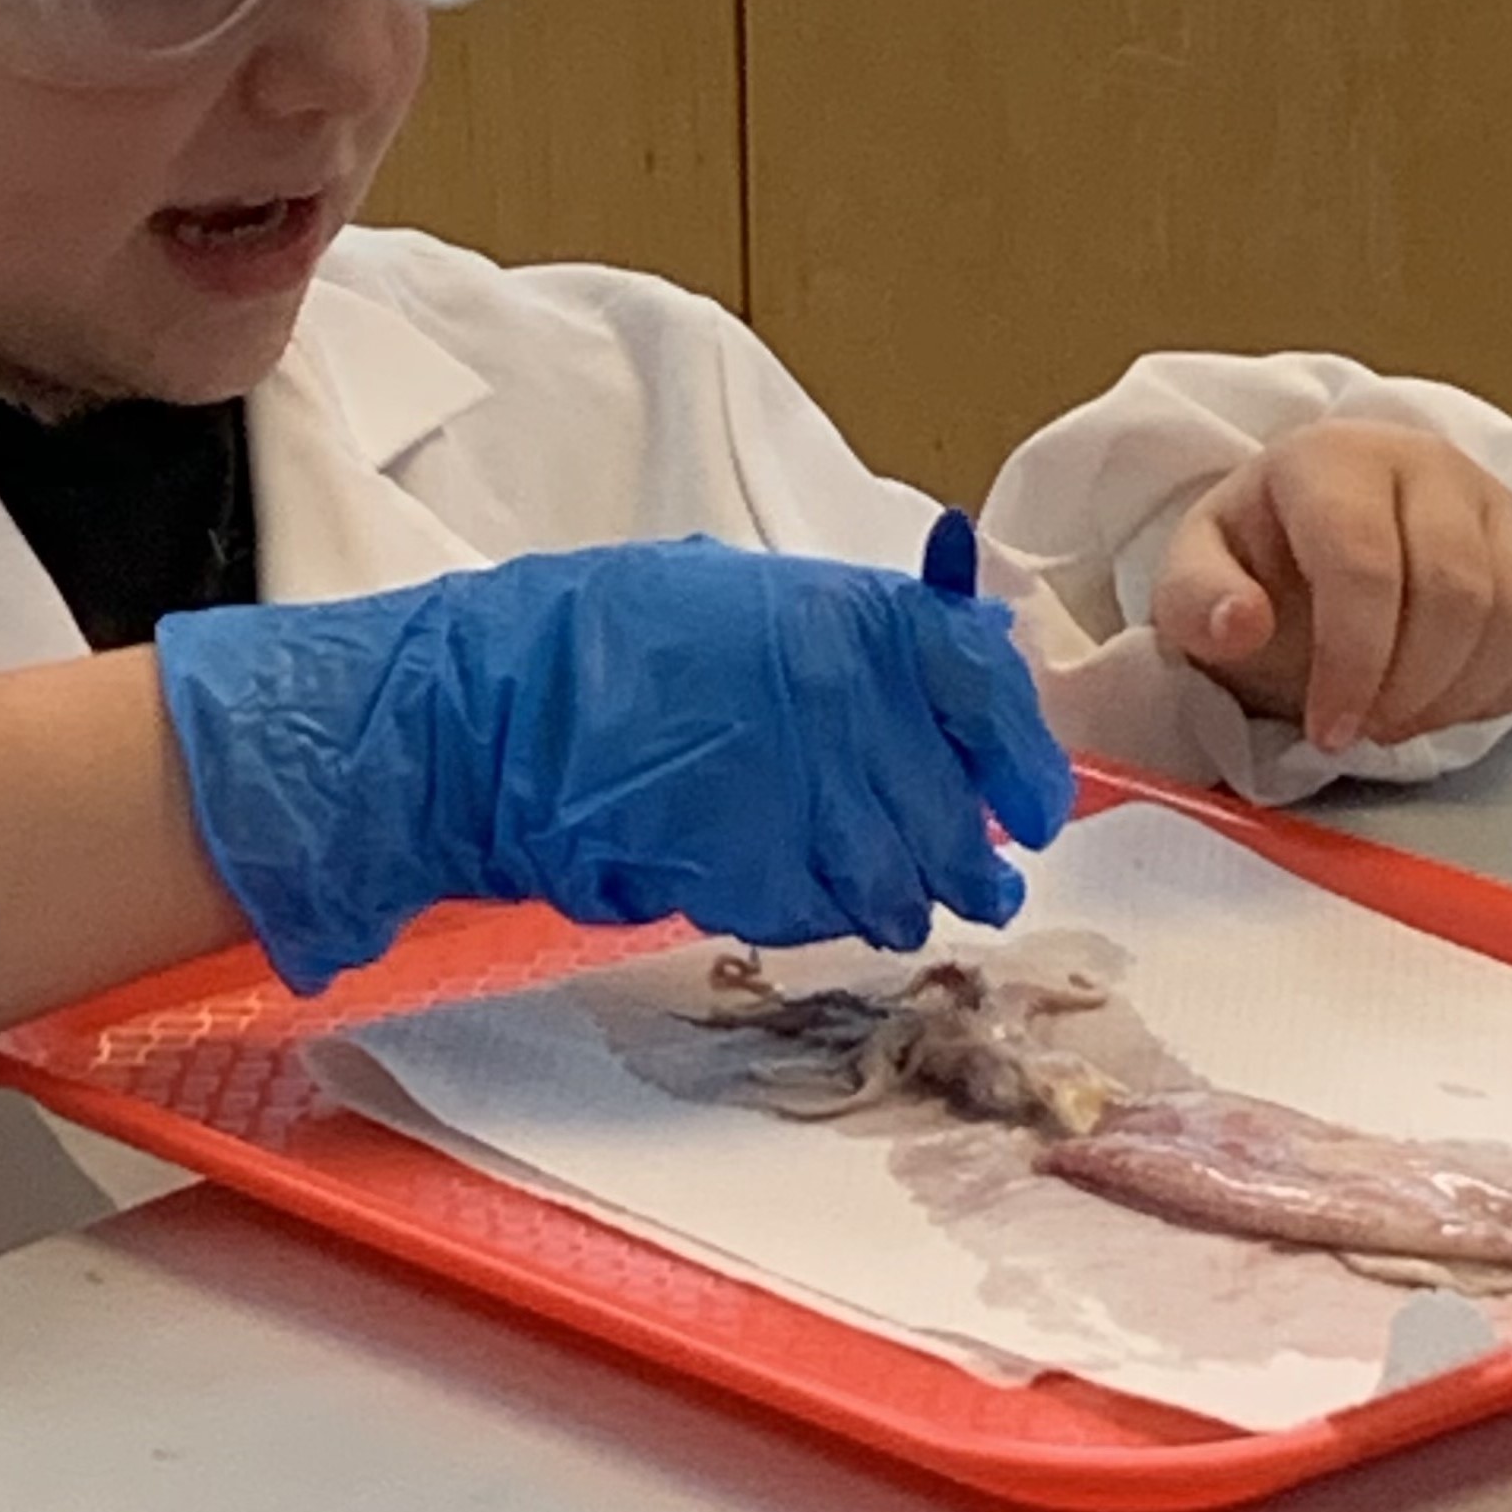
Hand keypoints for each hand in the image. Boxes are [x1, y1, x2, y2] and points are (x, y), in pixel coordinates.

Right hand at [155, 537, 1075, 992]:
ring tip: (895, 905)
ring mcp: (780, 784)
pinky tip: (786, 894)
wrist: (477, 713)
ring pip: (889, 874)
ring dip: (899, 899)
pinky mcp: (734, 864)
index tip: (1034, 806)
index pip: (979, 679)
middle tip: (979, 885)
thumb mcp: (730, 598)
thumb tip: (968, 649)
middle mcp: (825, 694)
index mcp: (831, 612)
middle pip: (947, 805)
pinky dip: (812, 914)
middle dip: (968, 858)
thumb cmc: (594, 644)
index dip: (1021, 752)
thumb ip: (849, 631)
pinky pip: (809, 910)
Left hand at [1149, 423, 1511, 751]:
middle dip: (1409, 687)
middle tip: (1366, 733)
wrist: (1319, 534)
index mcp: (1331, 459)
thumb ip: (1198, 600)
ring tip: (1396, 721)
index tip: (1329, 732)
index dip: (1352, 661)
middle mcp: (1425, 462)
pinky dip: (1502, 688)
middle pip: (1453, 591)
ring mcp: (1494, 500)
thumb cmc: (1258, 559)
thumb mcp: (1197, 573)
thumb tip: (1239, 626)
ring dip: (1456, 695)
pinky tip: (1444, 704)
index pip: (1362, 563)